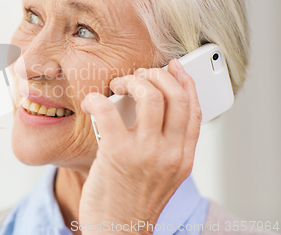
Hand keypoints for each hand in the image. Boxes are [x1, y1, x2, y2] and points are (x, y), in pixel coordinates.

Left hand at [79, 59, 201, 233]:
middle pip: (175, 96)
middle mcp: (169, 153)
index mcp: (182, 157)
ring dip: (132, 80)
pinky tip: (90, 102)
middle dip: (156, 74)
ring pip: (149, 96)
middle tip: (139, 76)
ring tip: (118, 84)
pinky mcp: (117, 155)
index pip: (193, 109)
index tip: (174, 66)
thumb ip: (164, 144)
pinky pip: (107, 111)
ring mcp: (145, 153)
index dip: (185, 81)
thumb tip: (152, 107)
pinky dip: (96, 99)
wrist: (118, 232)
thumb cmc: (133, 201)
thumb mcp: (162, 174)